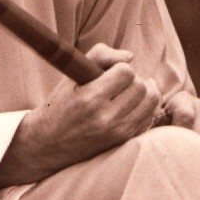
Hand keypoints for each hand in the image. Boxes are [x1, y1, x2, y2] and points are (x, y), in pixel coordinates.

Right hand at [0, 44, 162, 185]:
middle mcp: (106, 118)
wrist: (49, 144)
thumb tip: (130, 57)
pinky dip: (146, 107)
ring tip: (129, 90)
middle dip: (133, 78)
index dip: (120, 67)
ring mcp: (117, 132)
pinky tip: (133, 104)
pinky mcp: (123, 141)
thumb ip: (100, 56)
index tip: (110, 71)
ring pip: (151, 101)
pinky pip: (149, 118)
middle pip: (141, 86)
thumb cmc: (60, 105)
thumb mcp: (71, 75)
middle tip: (119, 81)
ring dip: (144, 91)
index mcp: (90, 99)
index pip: (126, 72)